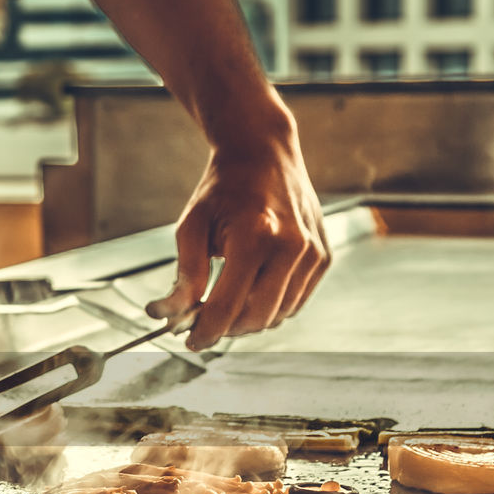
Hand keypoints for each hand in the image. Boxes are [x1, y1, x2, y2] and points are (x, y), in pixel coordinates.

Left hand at [146, 107, 329, 350]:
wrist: (264, 152)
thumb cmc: (223, 188)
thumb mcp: (192, 225)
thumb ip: (185, 275)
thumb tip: (170, 314)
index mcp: (256, 236)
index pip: (227, 306)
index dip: (205, 331)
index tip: (190, 341)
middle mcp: (292, 247)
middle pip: (255, 318)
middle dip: (227, 328)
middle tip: (204, 321)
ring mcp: (313, 253)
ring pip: (277, 315)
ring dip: (249, 319)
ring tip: (226, 300)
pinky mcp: (323, 257)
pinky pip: (295, 302)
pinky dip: (271, 306)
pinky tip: (253, 288)